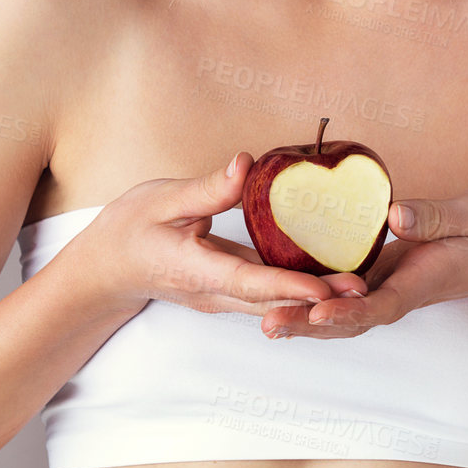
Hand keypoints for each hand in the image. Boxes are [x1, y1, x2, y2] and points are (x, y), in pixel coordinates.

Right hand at [70, 151, 367, 317]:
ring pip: (272, 302)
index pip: (249, 282)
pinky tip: (327, 276)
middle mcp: (212, 292)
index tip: (324, 288)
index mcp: (195, 269)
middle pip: (271, 301)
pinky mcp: (226, 291)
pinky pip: (265, 294)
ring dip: (313, 298)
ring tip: (358, 286)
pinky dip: (295, 289)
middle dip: (317, 298)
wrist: (105, 270)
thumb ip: (206, 189)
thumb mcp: (161, 200)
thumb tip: (246, 165)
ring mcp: (220, 297)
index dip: (289, 286)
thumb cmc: (128, 230)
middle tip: (362, 289)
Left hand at [258, 183, 467, 339]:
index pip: (381, 304)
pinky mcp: (385, 273)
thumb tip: (395, 216)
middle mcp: (402, 291)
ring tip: (265, 319)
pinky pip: (346, 290)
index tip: (318, 314)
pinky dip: (315, 295)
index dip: (348, 311)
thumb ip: (438, 217)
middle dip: (310, 324)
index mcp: (424, 281)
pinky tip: (283, 291)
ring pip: (343, 309)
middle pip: (351, 318)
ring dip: (305, 316)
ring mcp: (392, 285)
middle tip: (269, 325)